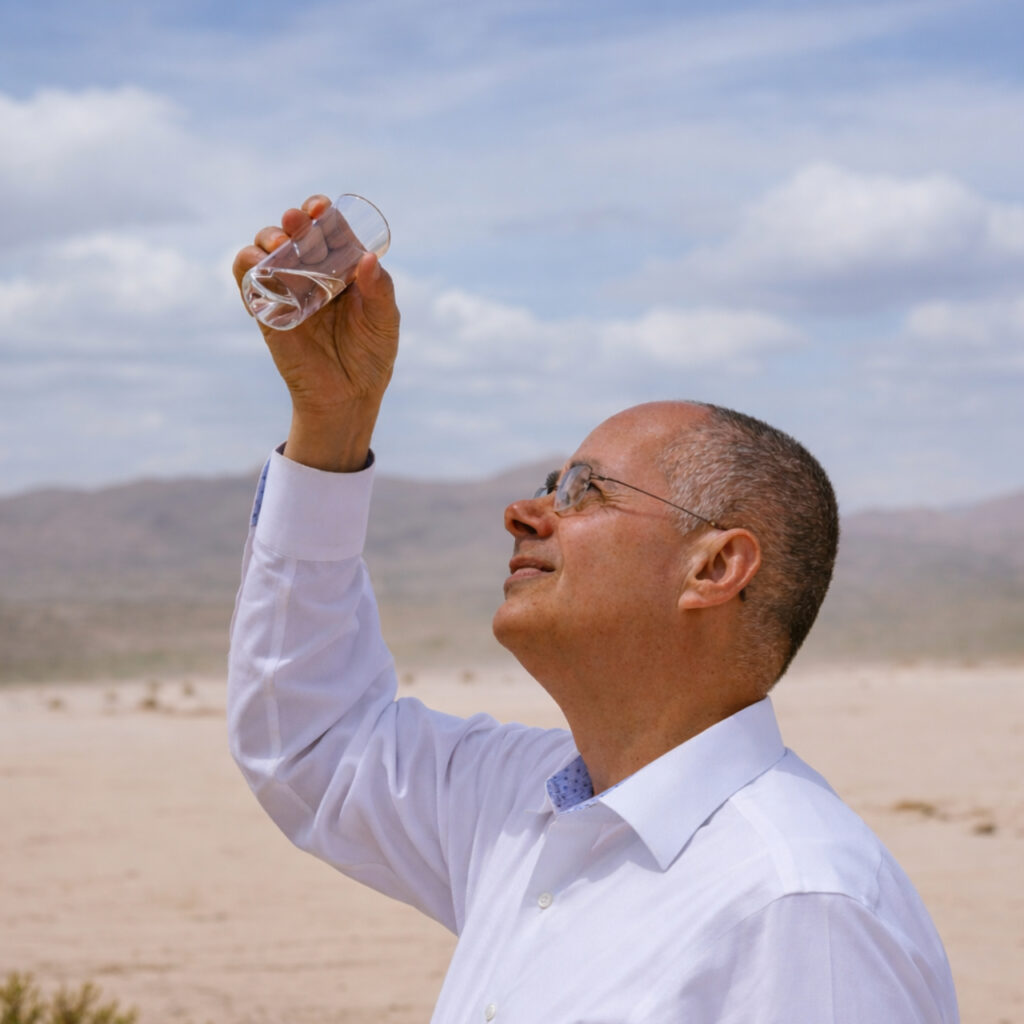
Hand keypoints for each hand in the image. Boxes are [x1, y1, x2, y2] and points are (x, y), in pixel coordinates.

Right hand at [233, 194, 400, 471]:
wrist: (348, 396)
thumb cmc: (371, 355)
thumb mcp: (383, 321)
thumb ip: (380, 290)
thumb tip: (369, 259)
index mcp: (341, 268)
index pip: (327, 229)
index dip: (320, 212)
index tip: (320, 207)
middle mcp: (311, 273)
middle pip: (295, 233)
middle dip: (294, 221)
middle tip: (299, 221)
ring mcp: (286, 289)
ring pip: (267, 249)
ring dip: (269, 237)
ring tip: (282, 244)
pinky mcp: (265, 310)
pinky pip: (247, 279)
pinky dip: (247, 263)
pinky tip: (259, 262)